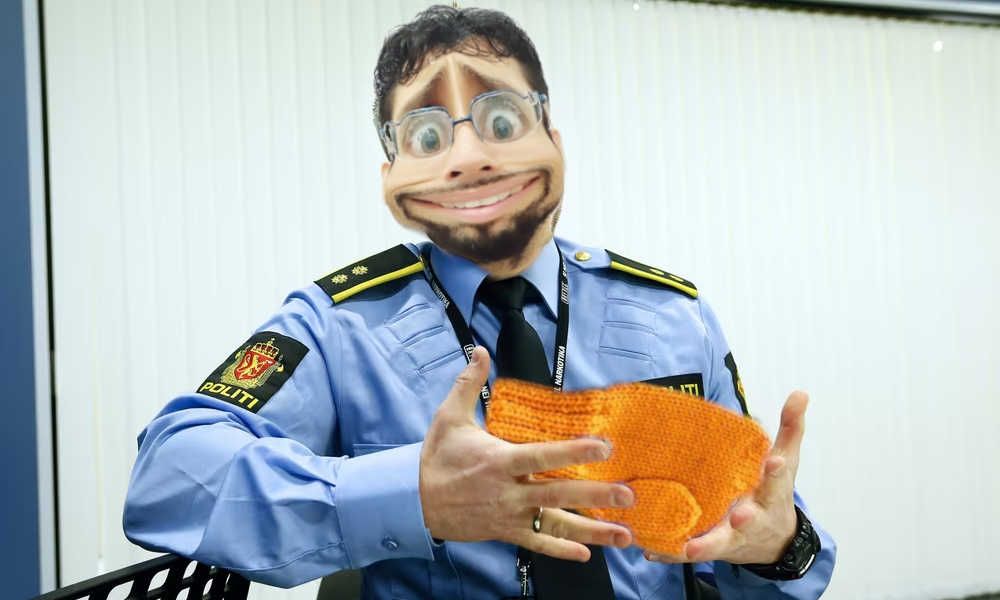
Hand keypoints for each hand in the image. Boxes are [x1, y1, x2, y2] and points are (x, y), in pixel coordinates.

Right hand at [419, 346, 634, 561]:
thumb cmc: (436, 458)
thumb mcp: (449, 417)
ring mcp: (509, 515)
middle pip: (557, 495)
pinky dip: (561, 550)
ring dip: (591, 531)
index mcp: (498, 460)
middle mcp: (508, 491)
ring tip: (623, 535)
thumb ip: (469, 384)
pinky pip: (537, 544)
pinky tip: (586, 555)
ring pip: (555, 524)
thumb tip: (480, 351)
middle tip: (627, 496)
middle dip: (595, 497)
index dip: (573, 452)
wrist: (414, 502)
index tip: (603, 448)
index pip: (541, 456)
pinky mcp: (506, 532)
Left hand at [645, 391, 808, 564]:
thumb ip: (789, 427)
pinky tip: (652, 552)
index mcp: (770, 493)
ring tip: (690, 548)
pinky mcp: (711, 547)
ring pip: (718, 542)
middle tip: (740, 514)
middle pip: (749, 519)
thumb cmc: (774, 492)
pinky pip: (688, 551)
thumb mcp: (787, 459)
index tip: (775, 462)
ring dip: (705, 545)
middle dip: (745, 517)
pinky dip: (671, 553)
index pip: (776, 479)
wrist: (773, 541)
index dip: (776, 470)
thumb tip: (800, 393)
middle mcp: (752, 517)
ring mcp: (732, 535)